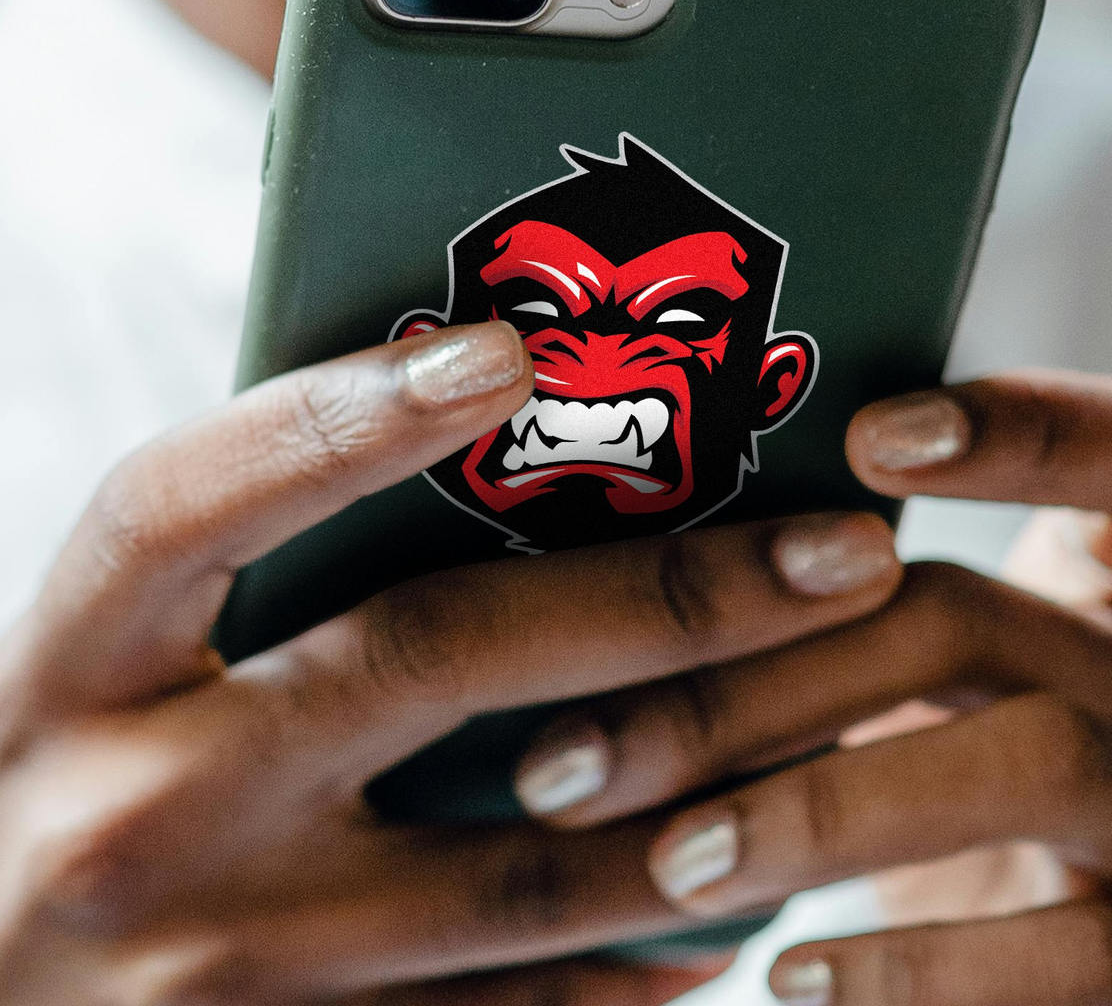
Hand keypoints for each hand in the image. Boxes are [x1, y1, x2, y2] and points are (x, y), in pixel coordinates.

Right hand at [0, 320, 902, 1004]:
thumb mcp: (105, 670)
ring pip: (517, 869)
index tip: (511, 346)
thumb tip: (471, 458)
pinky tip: (732, 902)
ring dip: (706, 791)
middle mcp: (130, 812)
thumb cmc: (59, 796)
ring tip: (854, 711)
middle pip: (431, 661)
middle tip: (845, 551)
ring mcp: (213, 974)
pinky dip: (633, 959)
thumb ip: (252, 577)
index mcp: (71, 666)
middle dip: (665, 599)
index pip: (197, 498)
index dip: (348, 414)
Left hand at [512, 371, 1111, 1005]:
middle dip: (761, 674)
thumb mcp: (943, 703)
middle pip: (968, 615)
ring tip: (672, 862)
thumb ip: (844, 634)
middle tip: (577, 754)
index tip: (872, 436)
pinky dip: (915, 968)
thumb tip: (618, 596)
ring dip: (825, 807)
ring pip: (1032, 759)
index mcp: (1104, 598)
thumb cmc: (975, 800)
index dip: (1029, 427)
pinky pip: (1075, 957)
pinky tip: (790, 979)